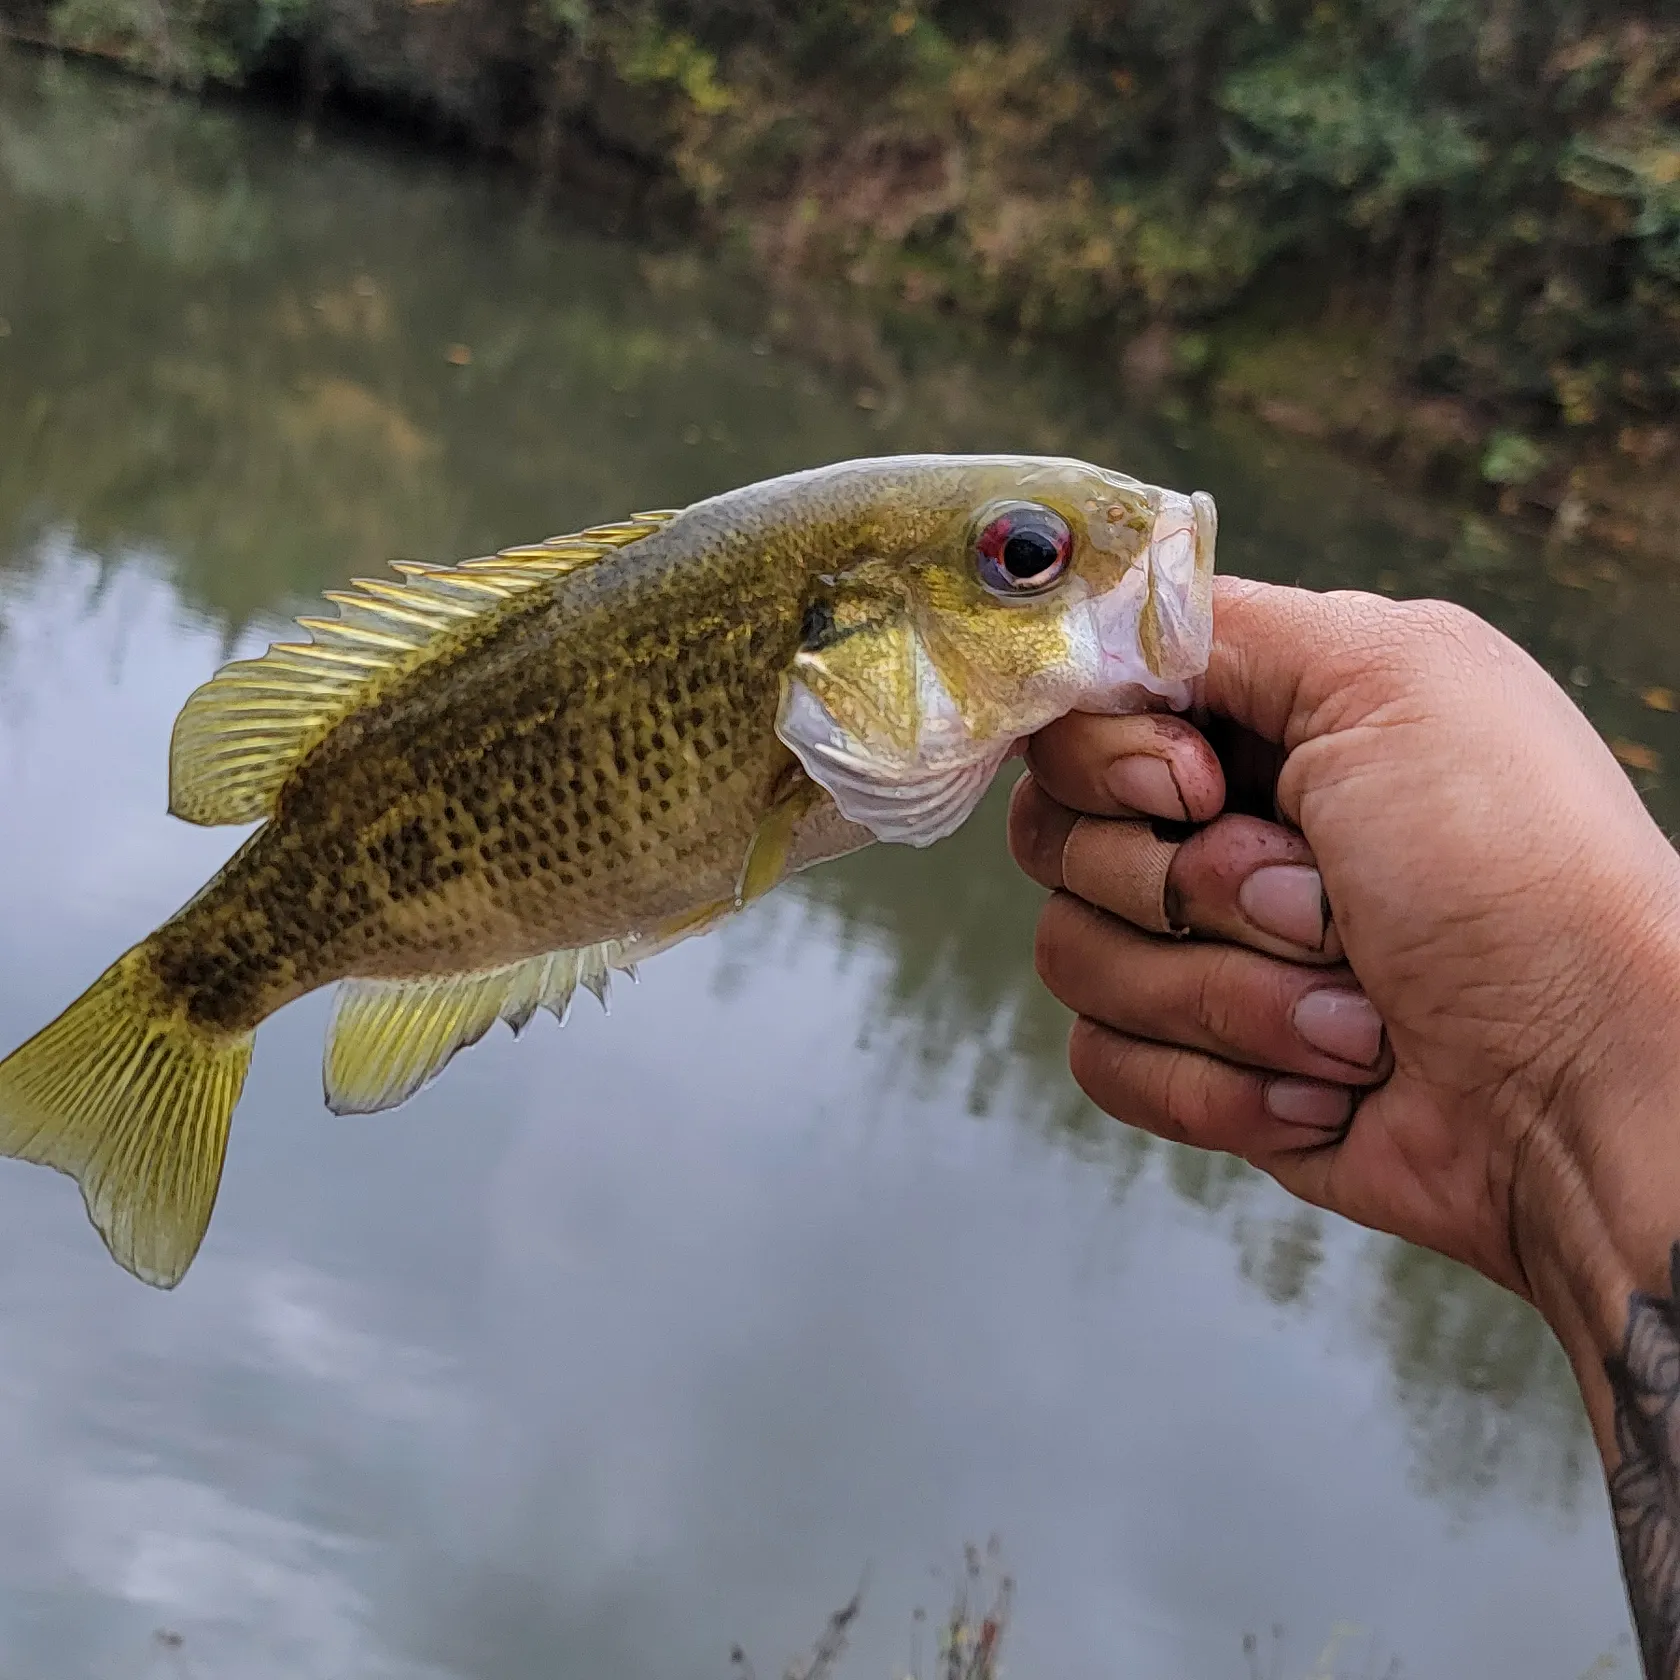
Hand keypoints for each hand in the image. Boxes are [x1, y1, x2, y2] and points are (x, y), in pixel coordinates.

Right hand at [1010, 578, 1679, 1301]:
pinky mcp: (1200, 1064)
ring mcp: (1204, 952)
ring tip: (1353, 1017)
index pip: (1080, 716)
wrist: (1582, 1088)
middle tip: (1316, 902)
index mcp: (1263, 725)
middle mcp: (1220, 828)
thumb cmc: (1512, 871)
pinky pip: (1105, 1061)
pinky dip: (1220, 1084)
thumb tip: (1092, 633)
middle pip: (1055, 837)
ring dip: (1228, 996)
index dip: (1112, 760)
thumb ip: (1222, 627)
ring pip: (1074, 957)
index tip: (1197, 786)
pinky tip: (1326, 1086)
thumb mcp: (1392, 675)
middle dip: (1186, 887)